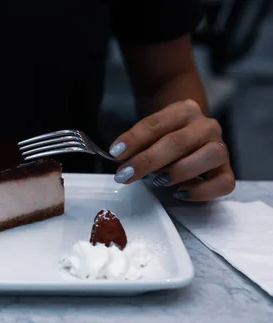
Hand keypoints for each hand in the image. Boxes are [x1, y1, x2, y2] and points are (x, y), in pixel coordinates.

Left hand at [108, 99, 235, 200]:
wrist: (190, 135)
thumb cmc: (164, 137)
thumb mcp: (149, 134)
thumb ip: (137, 143)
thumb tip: (119, 158)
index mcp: (184, 110)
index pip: (156, 124)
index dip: (134, 139)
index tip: (116, 153)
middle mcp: (206, 126)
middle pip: (178, 142)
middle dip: (147, 161)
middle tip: (125, 175)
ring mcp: (220, 147)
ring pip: (209, 156)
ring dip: (179, 171)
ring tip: (158, 181)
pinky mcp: (227, 171)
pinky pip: (223, 183)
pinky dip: (201, 191)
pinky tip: (180, 193)